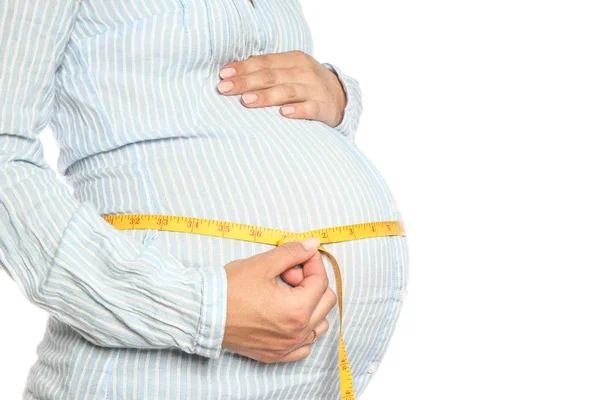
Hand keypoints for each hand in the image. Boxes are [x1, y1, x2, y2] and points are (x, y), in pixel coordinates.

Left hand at [217, 50, 347, 127]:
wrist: (340, 97)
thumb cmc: (305, 84)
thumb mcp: (290, 71)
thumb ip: (266, 70)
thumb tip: (233, 72)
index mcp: (294, 60)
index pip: (264, 62)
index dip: (243, 68)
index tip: (223, 75)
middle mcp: (304, 72)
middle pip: (271, 76)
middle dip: (246, 82)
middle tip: (225, 89)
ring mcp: (314, 89)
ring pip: (288, 91)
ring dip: (266, 96)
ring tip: (247, 100)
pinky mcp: (324, 107)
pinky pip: (310, 109)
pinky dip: (297, 110)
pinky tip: (283, 113)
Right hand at [222, 237, 336, 362]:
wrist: (204, 313)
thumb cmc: (231, 289)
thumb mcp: (264, 263)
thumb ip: (293, 252)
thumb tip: (314, 245)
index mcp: (298, 310)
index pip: (321, 280)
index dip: (311, 262)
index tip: (298, 256)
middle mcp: (297, 333)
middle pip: (325, 301)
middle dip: (311, 283)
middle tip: (287, 275)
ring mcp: (287, 347)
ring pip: (319, 324)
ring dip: (310, 305)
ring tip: (285, 295)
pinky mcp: (276, 355)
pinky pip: (304, 345)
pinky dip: (302, 329)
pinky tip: (285, 316)